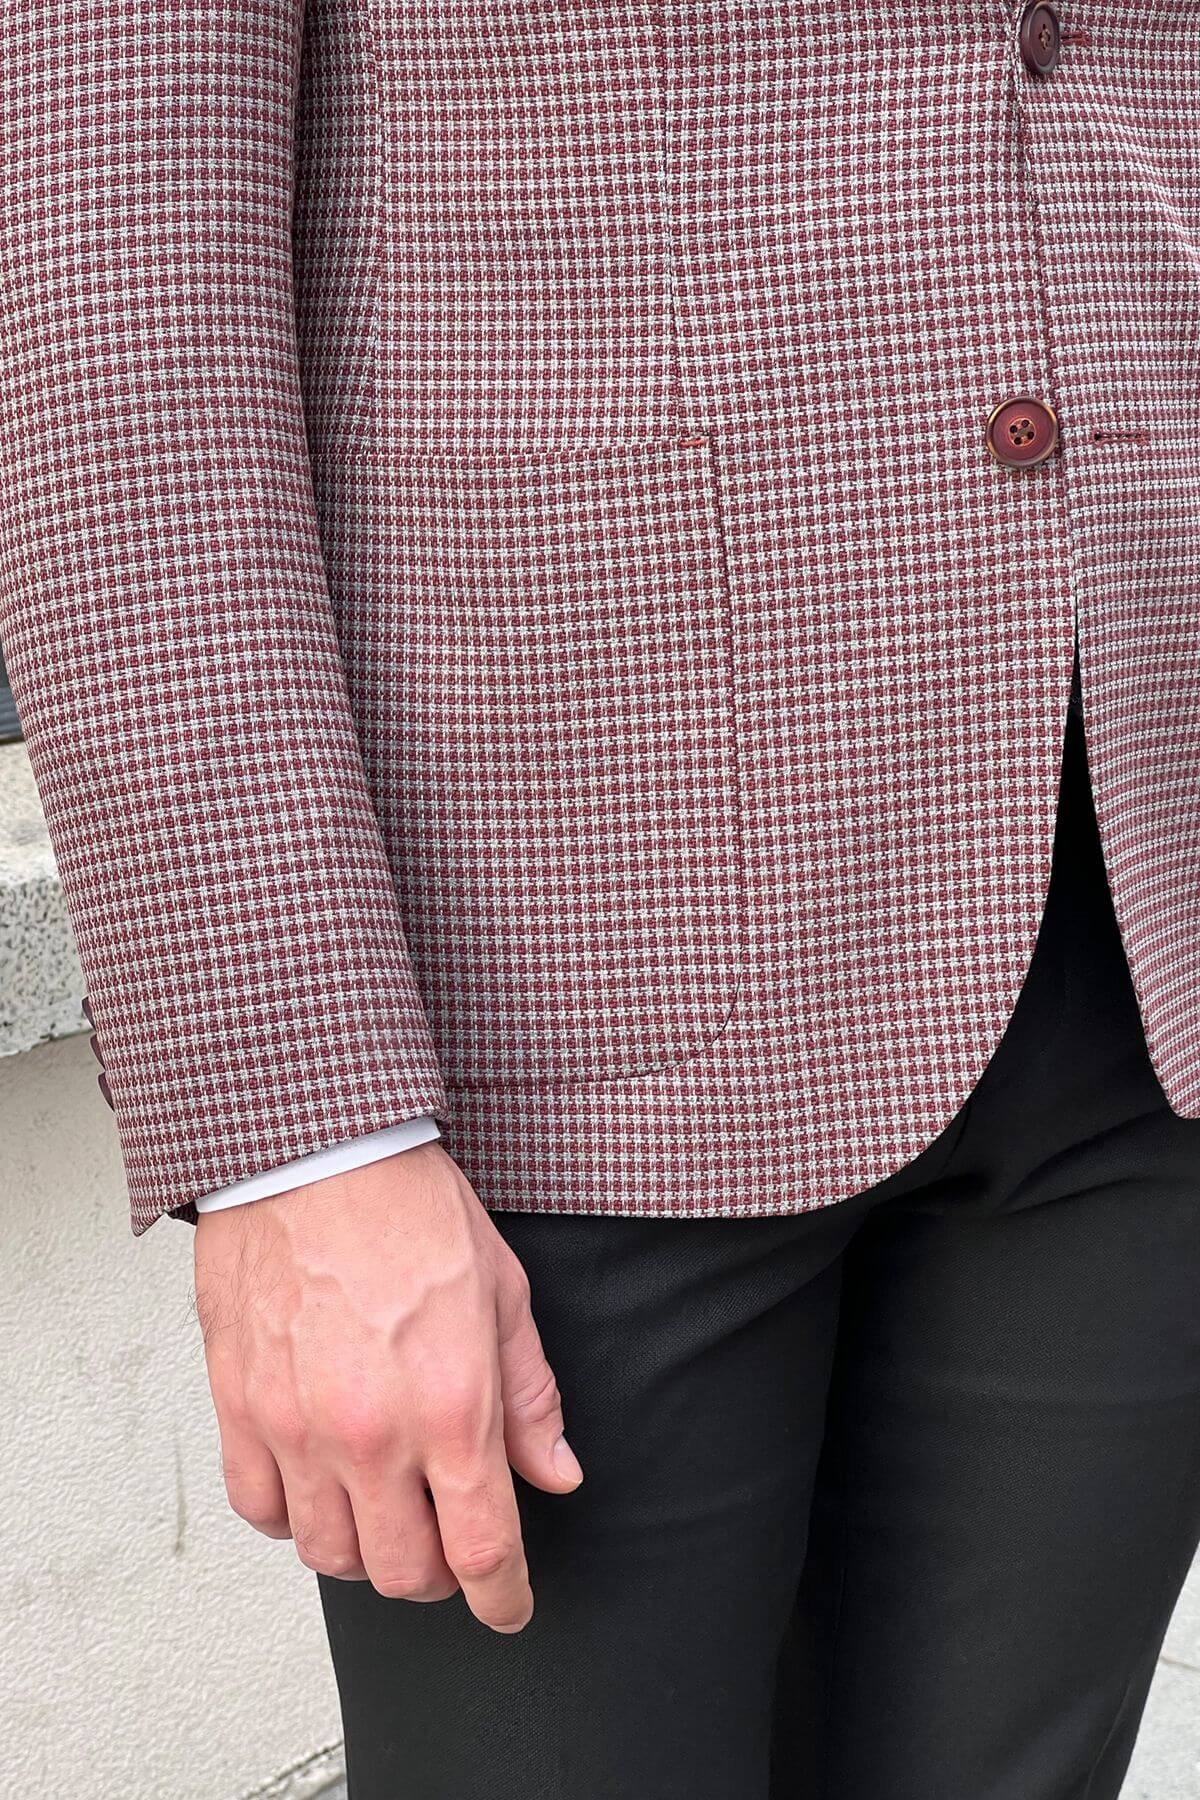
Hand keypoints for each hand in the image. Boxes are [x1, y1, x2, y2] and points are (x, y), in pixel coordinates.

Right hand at [193, 1142, 581, 1631]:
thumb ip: (530, 1396)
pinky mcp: (240, 1409)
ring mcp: (297, 1428)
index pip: (481, 1551)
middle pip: (404, 1572)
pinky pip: (261, 1511)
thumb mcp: (502, 1293)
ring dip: (366, 1550)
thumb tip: (555, 1471)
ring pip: (330, 1555)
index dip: (502, 1597)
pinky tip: (319, 1485)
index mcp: (452, 1407)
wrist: (313, 1151)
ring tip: (384, 1509)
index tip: (507, 1605)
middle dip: (439, 1574)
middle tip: (449, 1539)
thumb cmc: (408, 1207)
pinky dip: (293, 1518)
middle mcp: (372, 1434)